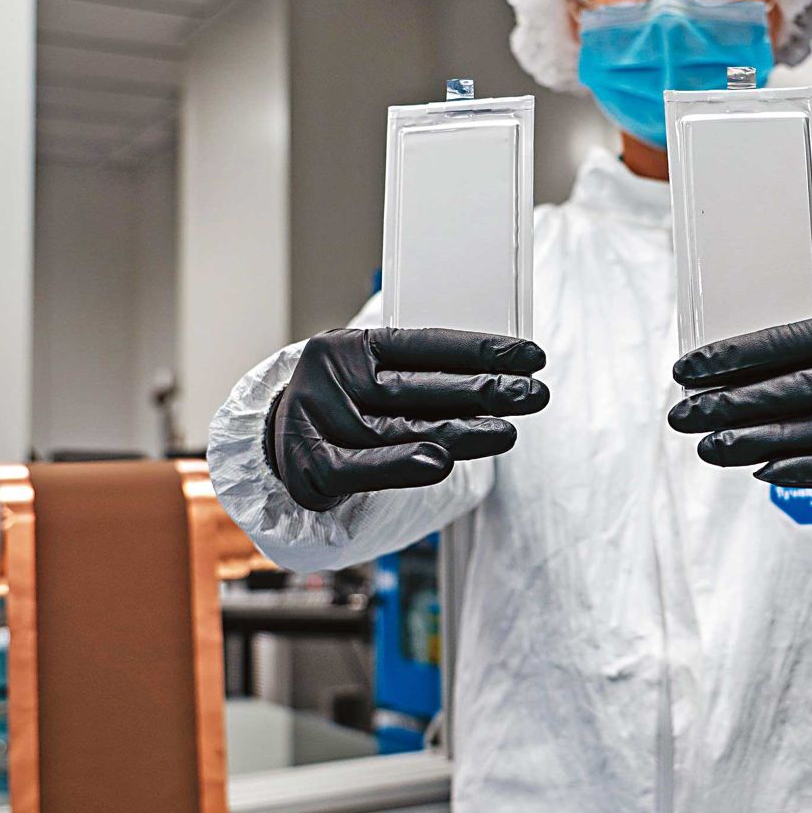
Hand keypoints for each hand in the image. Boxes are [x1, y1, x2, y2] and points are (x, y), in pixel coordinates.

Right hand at [265, 327, 548, 510]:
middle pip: (418, 387)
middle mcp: (330, 379)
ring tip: (509, 431)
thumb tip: (500, 375)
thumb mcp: (371, 376)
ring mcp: (317, 423)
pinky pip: (365, 469)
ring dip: (462, 432)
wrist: (276, 446)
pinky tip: (443, 463)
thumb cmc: (341, 407)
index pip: (424, 343)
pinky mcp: (312, 470)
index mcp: (348, 346)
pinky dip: (405, 466)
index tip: (531, 356)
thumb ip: (421, 376)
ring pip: (401, 429)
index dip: (480, 350)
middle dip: (484, 391)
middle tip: (535, 394)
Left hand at [668, 304, 811, 488]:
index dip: (732, 358)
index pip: (788, 342)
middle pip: (793, 392)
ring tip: (707, 447)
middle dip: (727, 406)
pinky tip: (758, 468)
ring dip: (751, 443)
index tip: (685, 369)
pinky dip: (797, 469)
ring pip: (810, 434)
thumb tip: (734, 375)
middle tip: (680, 415)